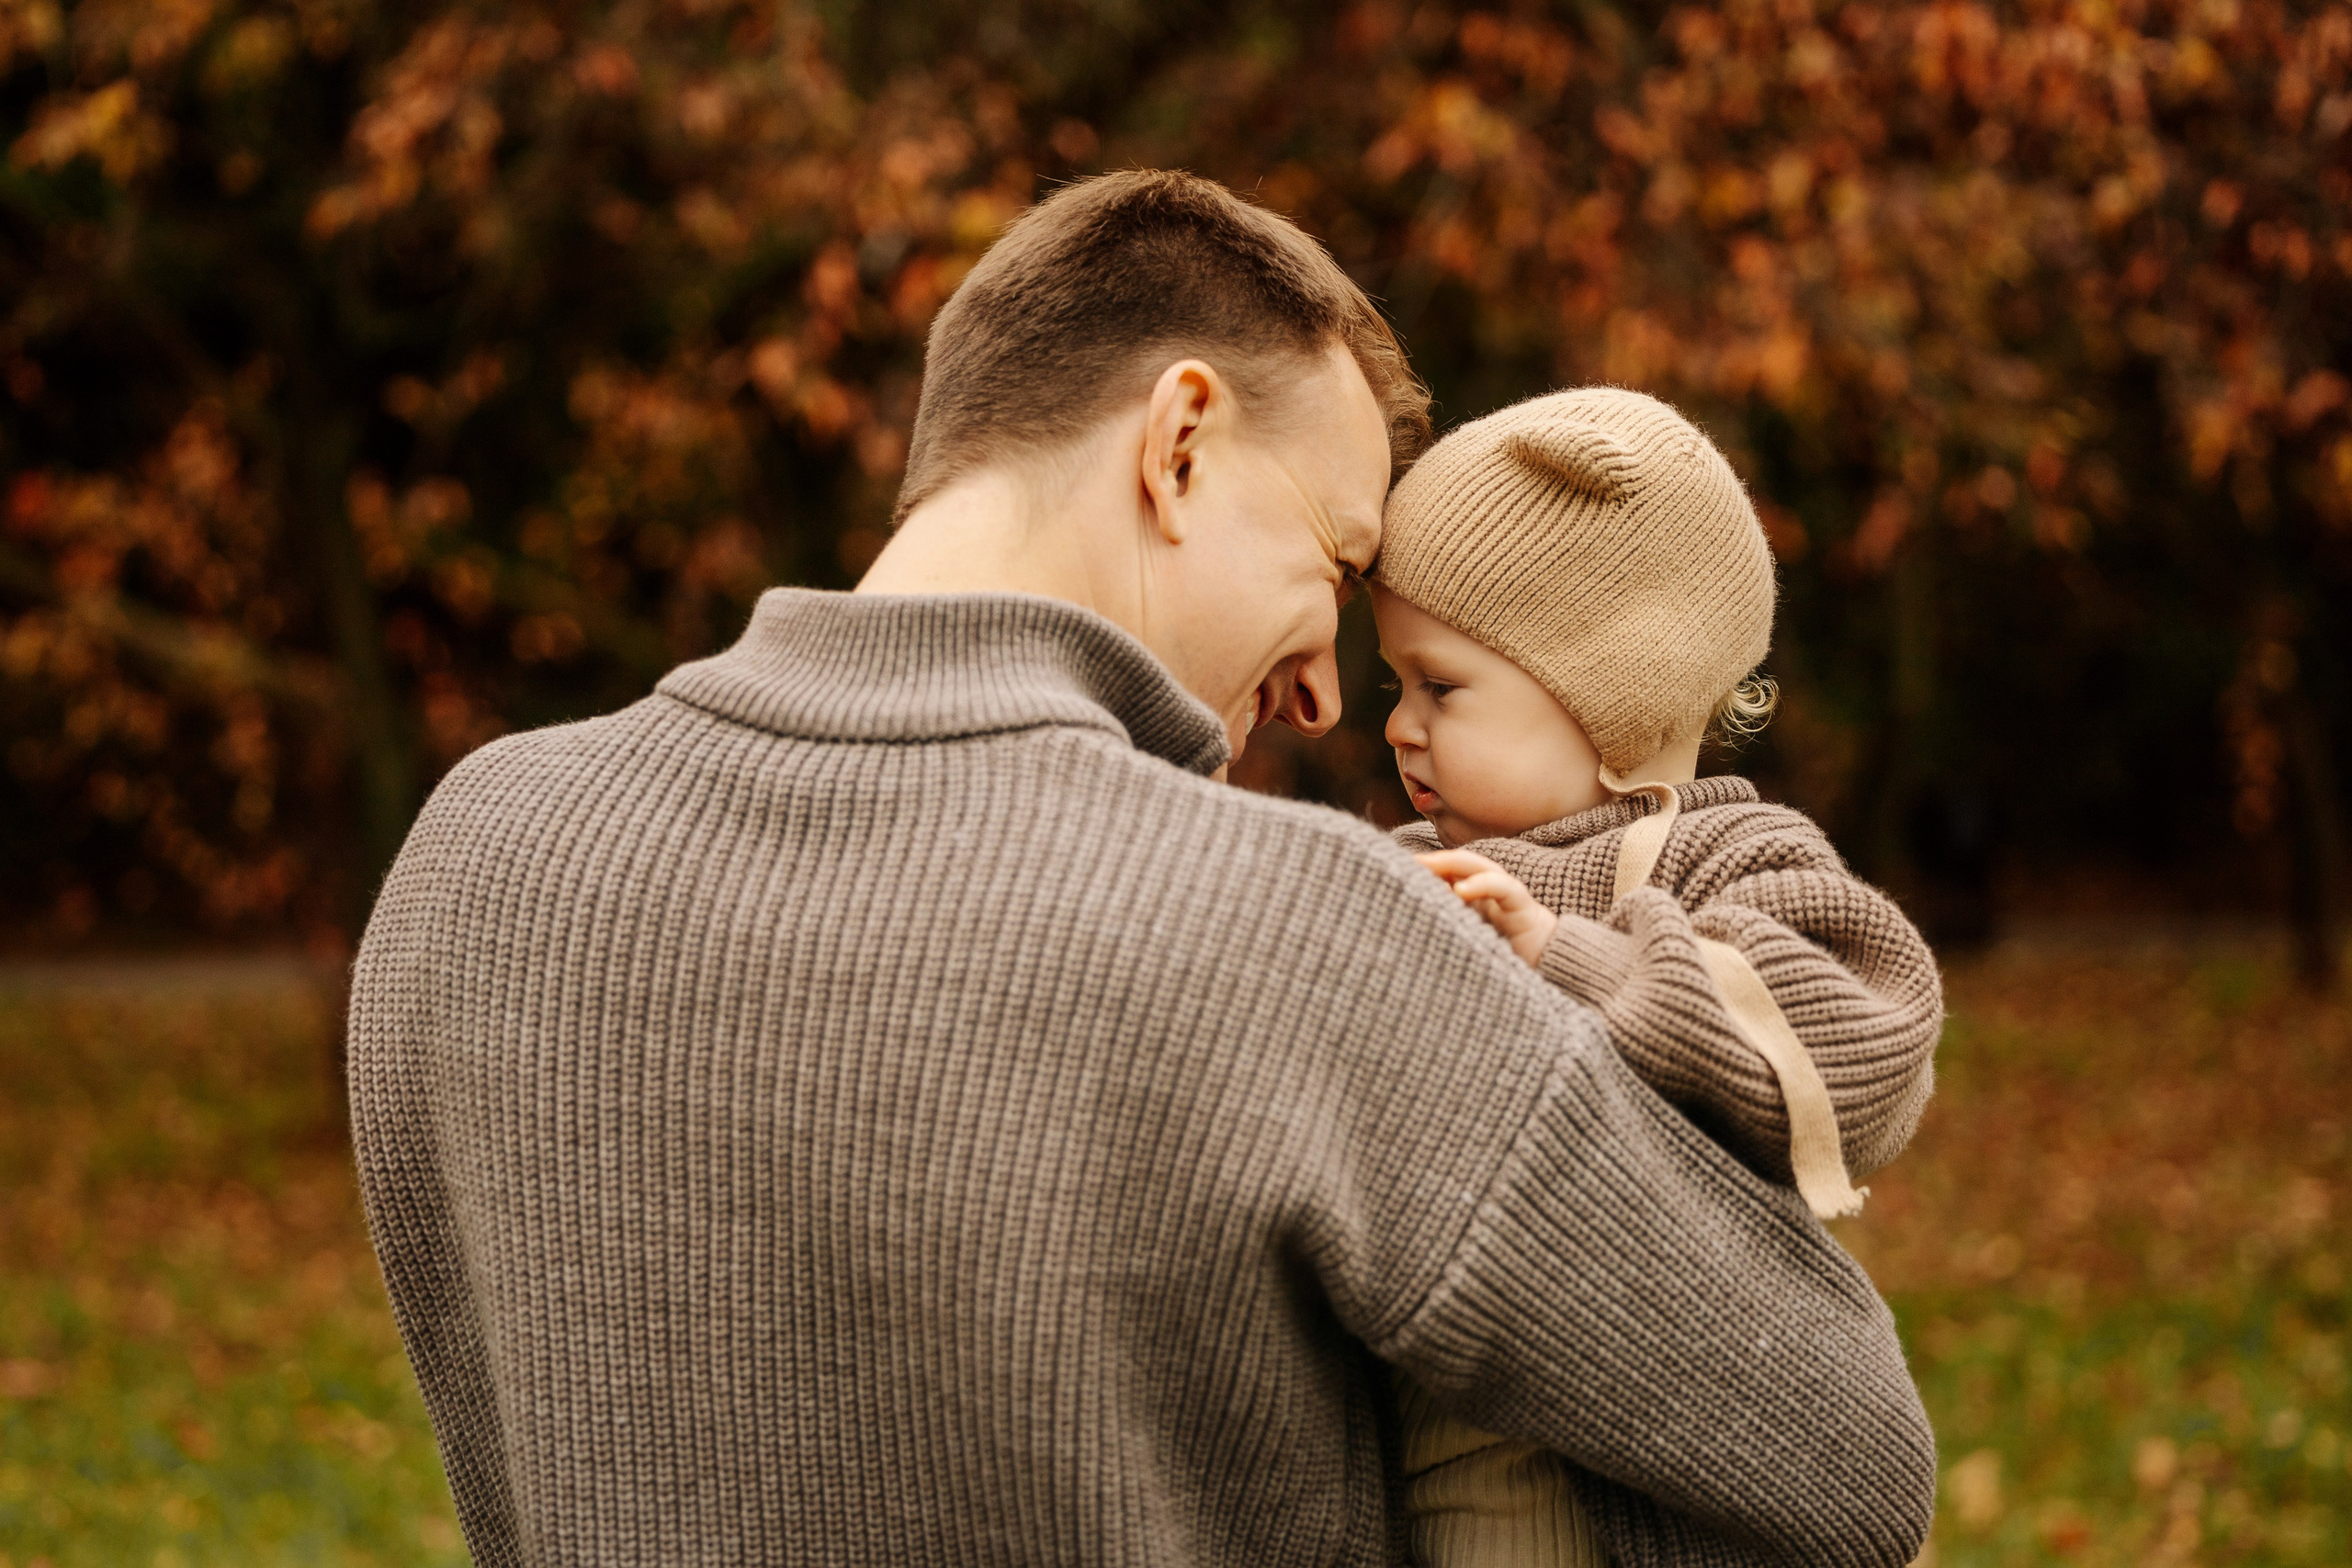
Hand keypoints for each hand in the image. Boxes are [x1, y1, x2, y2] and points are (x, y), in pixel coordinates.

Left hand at [1415, 850, 1558, 968]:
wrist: (1553, 972)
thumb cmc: (1507, 962)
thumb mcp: (1468, 944)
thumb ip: (1447, 930)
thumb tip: (1407, 927)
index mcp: (1475, 900)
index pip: (1448, 874)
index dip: (1425, 870)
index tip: (1393, 871)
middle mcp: (1491, 892)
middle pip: (1460, 864)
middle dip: (1433, 860)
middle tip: (1403, 863)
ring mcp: (1508, 896)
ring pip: (1479, 867)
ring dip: (1451, 863)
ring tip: (1426, 866)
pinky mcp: (1523, 908)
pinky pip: (1504, 888)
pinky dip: (1481, 885)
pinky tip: (1459, 891)